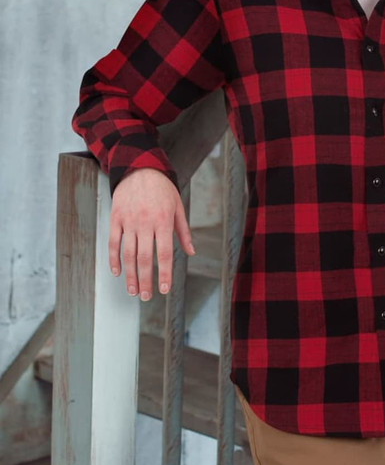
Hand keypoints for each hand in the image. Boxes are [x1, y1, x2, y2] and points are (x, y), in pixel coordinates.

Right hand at [108, 168, 194, 299]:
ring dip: (130, 275)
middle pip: (145, 258)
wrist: (139, 167)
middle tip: (145, 297)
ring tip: (133, 291)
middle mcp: (146, 223)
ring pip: (128, 253)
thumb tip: (191, 252)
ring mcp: (129, 221)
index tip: (164, 289)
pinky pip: (113, 242)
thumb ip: (183, 231)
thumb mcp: (177, 207)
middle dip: (146, 280)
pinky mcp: (116, 218)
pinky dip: (114, 259)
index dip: (164, 273)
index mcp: (163, 221)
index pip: (165, 253)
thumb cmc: (162, 188)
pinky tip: (117, 272)